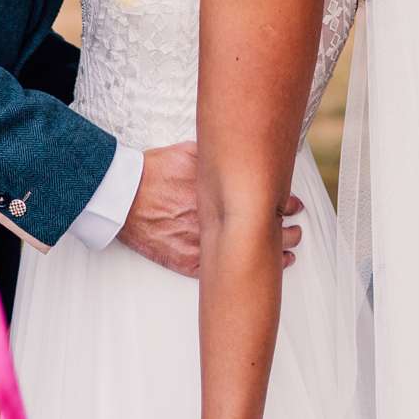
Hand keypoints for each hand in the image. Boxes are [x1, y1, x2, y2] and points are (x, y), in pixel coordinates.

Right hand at [117, 143, 302, 277]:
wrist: (121, 196)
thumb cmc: (152, 172)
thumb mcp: (188, 153)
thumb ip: (214, 154)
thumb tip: (235, 145)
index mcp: (220, 194)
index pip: (264, 201)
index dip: (284, 205)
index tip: (294, 206)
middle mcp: (215, 221)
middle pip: (262, 231)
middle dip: (286, 232)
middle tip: (296, 231)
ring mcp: (201, 244)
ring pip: (245, 255)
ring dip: (270, 256)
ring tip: (287, 255)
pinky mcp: (185, 261)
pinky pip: (218, 272)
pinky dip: (239, 274)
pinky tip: (254, 274)